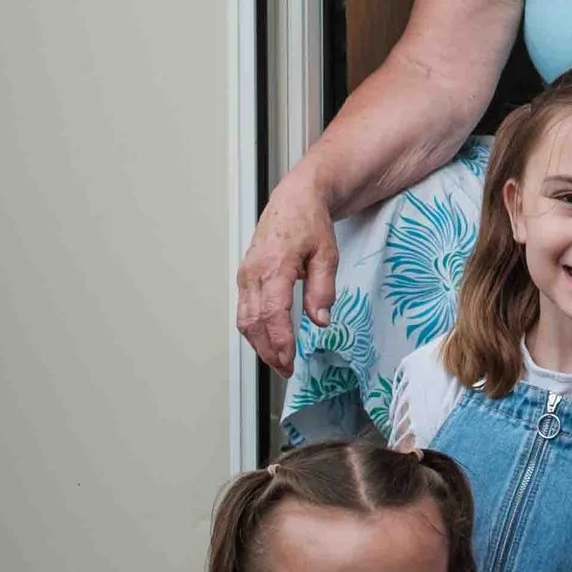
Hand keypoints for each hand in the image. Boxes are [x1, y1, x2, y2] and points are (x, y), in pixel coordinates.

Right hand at [237, 175, 339, 373]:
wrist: (294, 201)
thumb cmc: (310, 224)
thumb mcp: (327, 255)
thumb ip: (323, 289)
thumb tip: (320, 320)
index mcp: (274, 267)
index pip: (272, 313)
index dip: (280, 341)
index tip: (289, 361)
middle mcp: (253, 273)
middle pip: (254, 322)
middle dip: (268, 351)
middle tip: (286, 370)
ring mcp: (246, 275)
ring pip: (245, 319)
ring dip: (259, 345)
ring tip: (278, 362)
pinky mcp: (246, 277)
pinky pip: (244, 310)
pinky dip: (254, 330)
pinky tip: (268, 342)